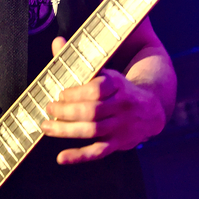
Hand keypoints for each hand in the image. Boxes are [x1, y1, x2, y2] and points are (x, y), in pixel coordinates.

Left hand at [40, 36, 167, 163]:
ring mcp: (120, 126)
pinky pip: (98, 152)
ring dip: (67, 130)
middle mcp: (121, 106)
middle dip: (67, 111)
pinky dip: (79, 156)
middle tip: (49, 108)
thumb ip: (79, 60)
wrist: (152, 109)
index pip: (98, 89)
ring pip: (93, 130)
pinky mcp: (118, 144)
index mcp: (118, 85)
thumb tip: (57, 41)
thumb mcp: (105, 72)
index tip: (61, 92)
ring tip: (47, 126)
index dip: (78, 92)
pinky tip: (62, 157)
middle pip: (93, 111)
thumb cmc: (119, 89)